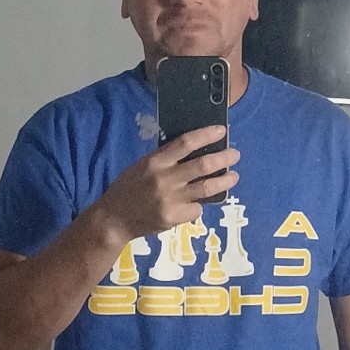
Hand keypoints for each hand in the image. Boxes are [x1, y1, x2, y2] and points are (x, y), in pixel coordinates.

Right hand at [97, 127, 239, 241]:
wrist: (114, 218)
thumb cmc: (129, 188)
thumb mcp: (143, 167)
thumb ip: (166, 160)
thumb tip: (195, 151)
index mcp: (155, 162)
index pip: (185, 143)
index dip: (206, 135)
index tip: (221, 131)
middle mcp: (164, 179)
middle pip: (202, 165)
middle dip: (223, 158)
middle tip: (235, 155)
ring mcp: (170, 200)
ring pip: (206, 188)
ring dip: (224, 181)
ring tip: (233, 176)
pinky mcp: (174, 217)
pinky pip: (196, 209)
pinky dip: (199, 205)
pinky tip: (197, 203)